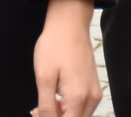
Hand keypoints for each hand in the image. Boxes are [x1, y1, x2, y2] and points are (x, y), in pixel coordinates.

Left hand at [32, 0, 99, 116]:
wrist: (70, 23)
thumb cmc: (56, 45)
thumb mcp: (44, 78)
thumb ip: (47, 107)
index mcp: (78, 98)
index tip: (37, 112)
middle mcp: (91, 98)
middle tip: (36, 109)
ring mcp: (94, 93)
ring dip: (61, 115)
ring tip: (45, 101)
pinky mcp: (93, 87)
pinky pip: (82, 108)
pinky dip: (68, 108)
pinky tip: (55, 96)